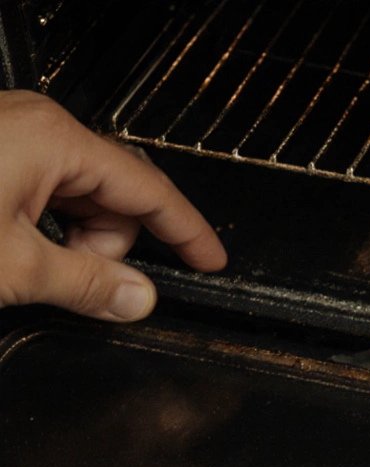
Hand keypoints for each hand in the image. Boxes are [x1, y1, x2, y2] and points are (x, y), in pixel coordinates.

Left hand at [0, 90, 225, 321]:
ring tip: (27, 266)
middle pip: (113, 197)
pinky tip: (13, 248)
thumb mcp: (12, 265)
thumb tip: (135, 297)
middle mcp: (38, 127)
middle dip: (104, 246)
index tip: (210, 259)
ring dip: (68, 240)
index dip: (188, 232)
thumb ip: (85, 285)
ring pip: (77, 196)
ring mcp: (11, 134)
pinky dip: (40, 225)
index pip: (151, 191)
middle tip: (72, 280)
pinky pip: (42, 189)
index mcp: (56, 141)